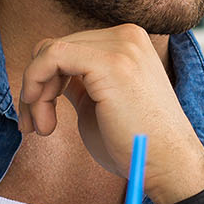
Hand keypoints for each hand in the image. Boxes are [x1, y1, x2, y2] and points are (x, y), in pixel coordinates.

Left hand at [17, 24, 203, 203]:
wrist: (168, 166)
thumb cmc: (136, 145)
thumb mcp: (101, 104)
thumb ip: (80, 84)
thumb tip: (50, 77)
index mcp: (127, 44)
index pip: (69, 48)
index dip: (44, 81)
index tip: (39, 117)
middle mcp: (126, 36)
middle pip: (55, 48)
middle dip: (35, 87)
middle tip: (36, 126)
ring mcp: (120, 46)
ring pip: (48, 52)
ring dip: (34, 91)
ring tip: (43, 128)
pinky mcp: (109, 62)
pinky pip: (51, 57)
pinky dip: (35, 85)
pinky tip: (44, 120)